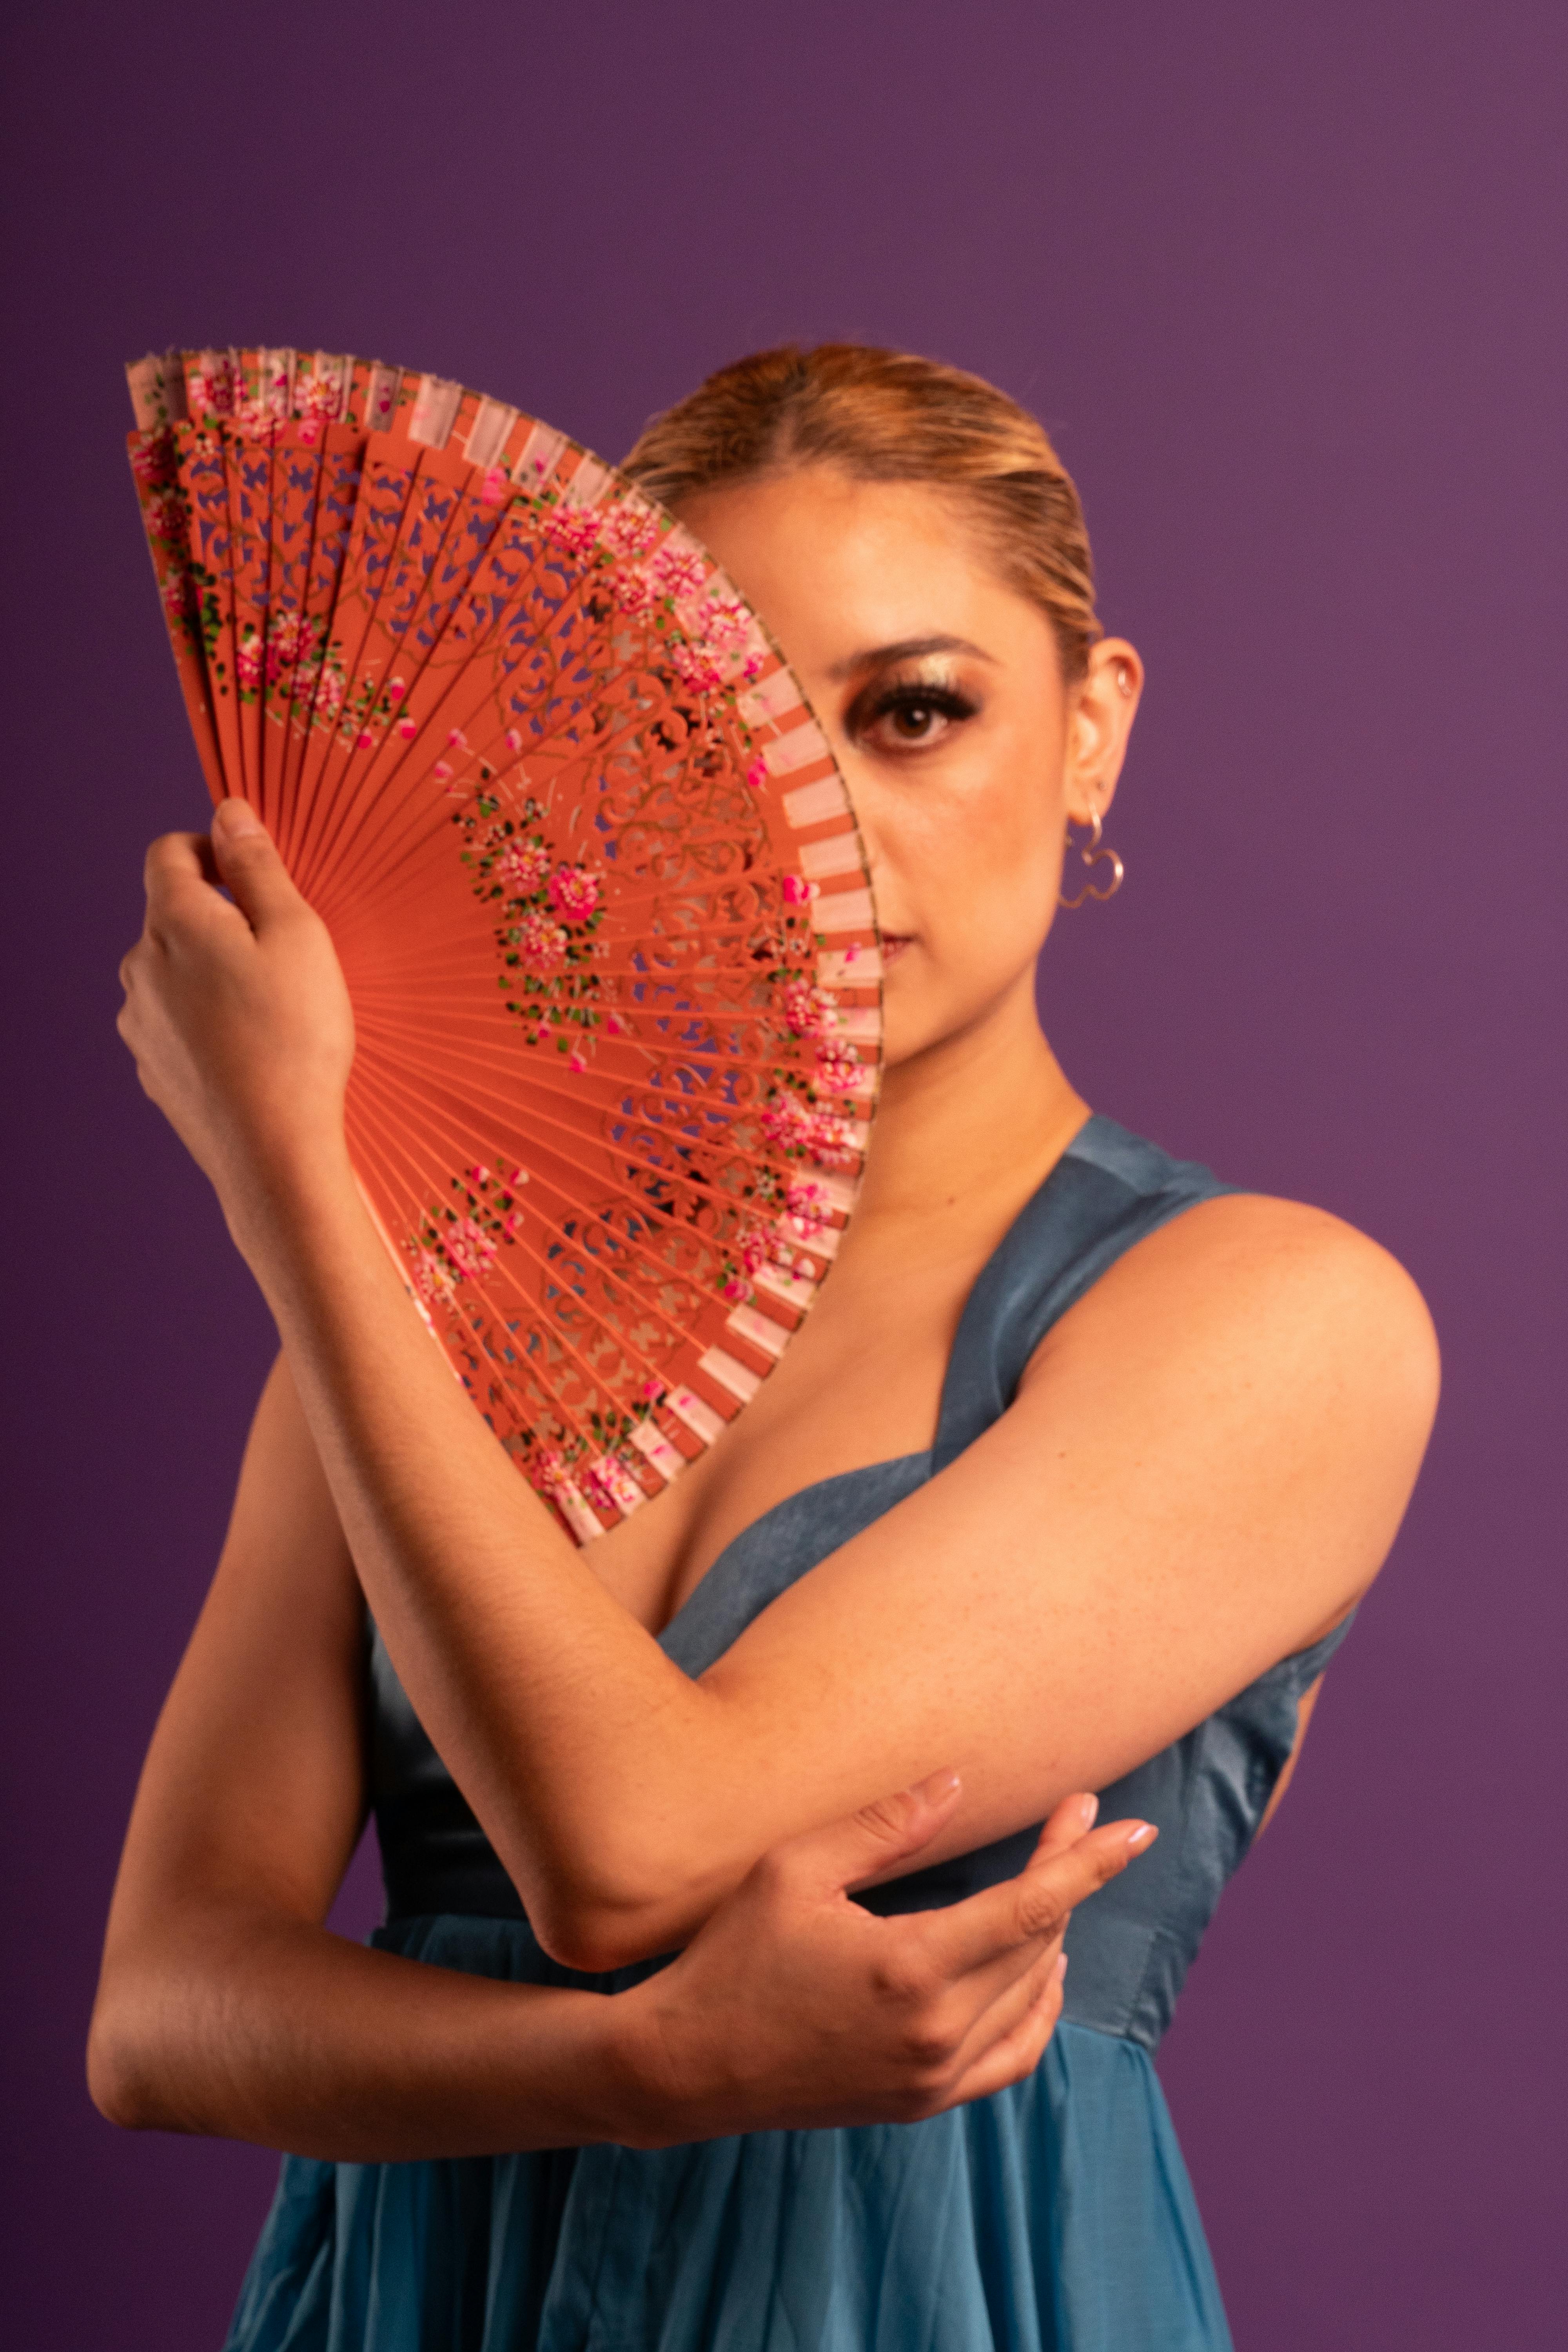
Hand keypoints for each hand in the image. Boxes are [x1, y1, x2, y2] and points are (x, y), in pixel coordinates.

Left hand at [117, 803, 354, 1235]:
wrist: (273, 1151)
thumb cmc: (295, 1039)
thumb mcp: (296, 934)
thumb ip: (258, 867)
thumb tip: (230, 812)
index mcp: (173, 921)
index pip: (169, 850)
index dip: (212, 846)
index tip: (254, 872)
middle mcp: (140, 966)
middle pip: (172, 913)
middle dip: (221, 918)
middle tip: (283, 953)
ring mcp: (139, 1022)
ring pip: (175, 972)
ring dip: (215, 973)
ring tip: (273, 1010)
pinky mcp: (152, 1068)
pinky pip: (178, 1023)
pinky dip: (210, 1022)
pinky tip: (255, 1050)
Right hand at [613, 1773, 1155, 2144]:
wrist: (686, 2065)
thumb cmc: (732, 1956)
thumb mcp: (795, 1869)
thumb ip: (884, 1826)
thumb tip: (957, 1784)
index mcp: (910, 1970)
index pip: (1031, 1906)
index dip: (1087, 1861)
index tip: (1135, 1827)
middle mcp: (935, 2033)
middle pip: (1037, 1943)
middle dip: (1067, 1875)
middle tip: (1074, 1816)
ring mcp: (932, 2077)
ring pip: (1032, 1998)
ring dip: (1054, 1935)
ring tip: (1054, 1877)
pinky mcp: (920, 2102)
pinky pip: (1011, 2056)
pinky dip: (1038, 2008)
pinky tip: (1037, 1969)